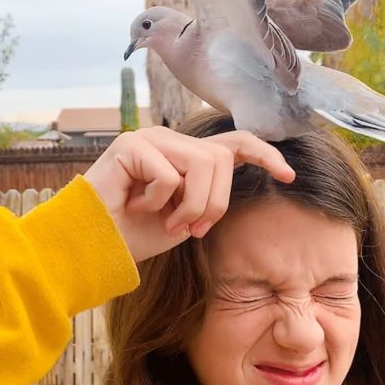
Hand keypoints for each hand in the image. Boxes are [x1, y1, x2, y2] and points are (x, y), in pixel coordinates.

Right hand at [83, 126, 294, 261]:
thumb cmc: (138, 233)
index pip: (233, 142)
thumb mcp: (186, 216)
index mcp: (185, 153)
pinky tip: (135, 206)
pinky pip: (169, 175)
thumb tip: (235, 173)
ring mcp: (149, 138)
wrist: (96, 247)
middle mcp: (170, 139)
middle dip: (214, 203)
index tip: (289, 174)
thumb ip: (208, 193)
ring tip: (167, 222)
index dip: (263, 154)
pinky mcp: (130, 145)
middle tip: (192, 230)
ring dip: (191, 206)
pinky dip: (158, 201)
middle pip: (221, 160)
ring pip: (201, 164)